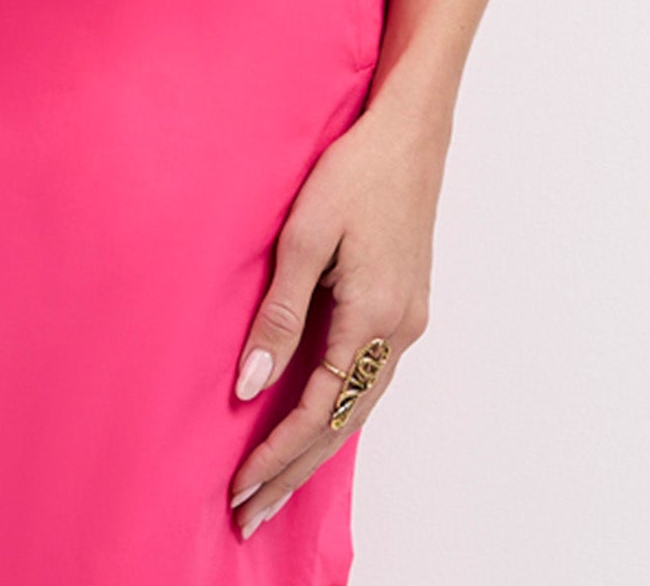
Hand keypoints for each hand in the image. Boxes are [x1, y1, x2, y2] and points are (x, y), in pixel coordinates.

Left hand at [226, 99, 444, 539]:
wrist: (410, 134)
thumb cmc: (353, 172)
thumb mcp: (305, 236)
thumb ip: (279, 315)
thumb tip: (251, 385)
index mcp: (374, 317)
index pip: (319, 409)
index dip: (277, 453)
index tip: (240, 488)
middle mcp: (399, 332)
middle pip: (343, 424)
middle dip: (294, 472)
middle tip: (249, 516)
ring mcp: (409, 323)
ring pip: (359, 407)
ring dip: (315, 448)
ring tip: (273, 486)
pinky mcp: (405, 308)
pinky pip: (368, 379)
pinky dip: (337, 412)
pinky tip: (314, 427)